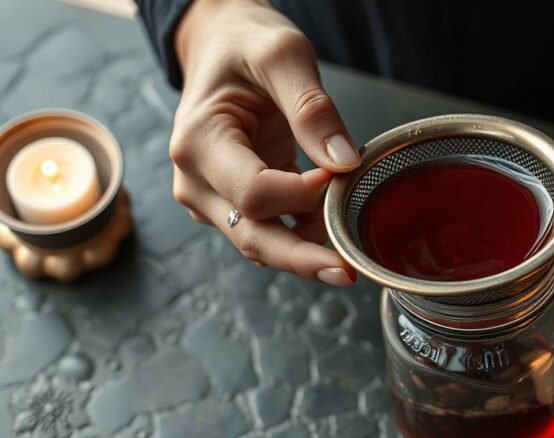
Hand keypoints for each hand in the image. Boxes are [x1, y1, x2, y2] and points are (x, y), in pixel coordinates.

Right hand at [169, 0, 357, 284]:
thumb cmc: (246, 44)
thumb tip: (346, 163)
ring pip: (263, 243)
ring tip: (354, 253)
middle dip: (302, 258)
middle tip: (349, 273)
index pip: (254, 193)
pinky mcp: (234, 204)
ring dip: (308, 251)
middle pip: (253, 236)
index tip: (343, 173)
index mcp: (197, 143)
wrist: (223, 45)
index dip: (303, 194)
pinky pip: (273, 230)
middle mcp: (195, 180)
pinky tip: (339, 232)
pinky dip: (306, 235)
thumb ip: (312, 107)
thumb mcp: (282, 54)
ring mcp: (211, 198)